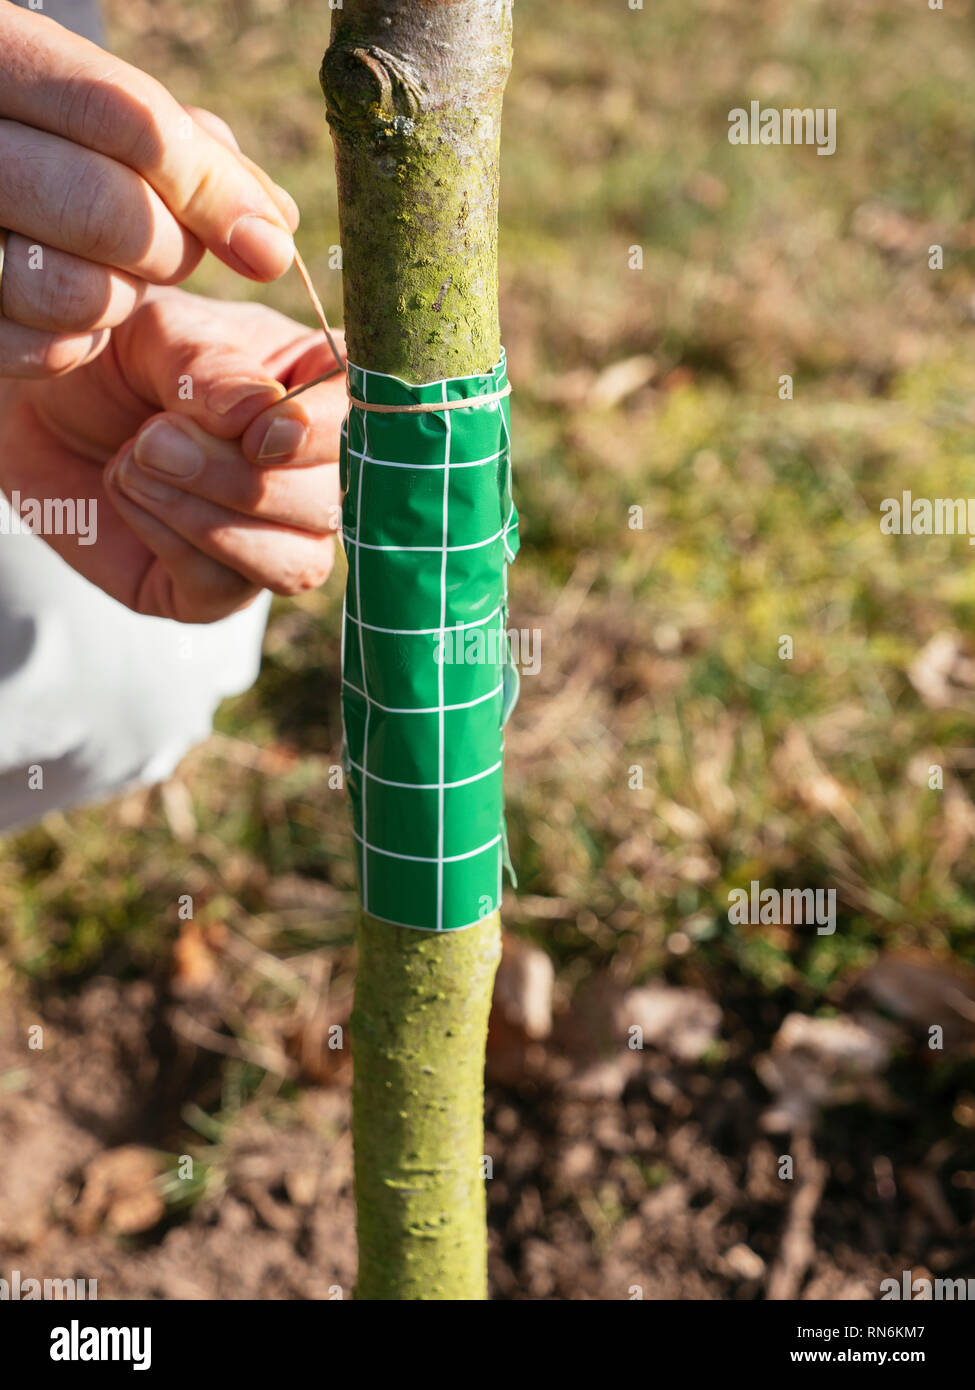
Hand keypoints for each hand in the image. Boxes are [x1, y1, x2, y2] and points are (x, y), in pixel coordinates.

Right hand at [0, 1, 297, 376]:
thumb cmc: (47, 132)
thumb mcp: (105, 108)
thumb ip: (193, 150)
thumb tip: (277, 224)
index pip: (127, 121)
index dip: (213, 190)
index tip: (268, 243)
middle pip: (106, 211)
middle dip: (172, 250)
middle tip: (178, 249)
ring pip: (73, 291)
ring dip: (122, 297)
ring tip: (111, 269)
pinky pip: (42, 349)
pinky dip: (78, 341)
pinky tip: (73, 304)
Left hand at [0, 289, 346, 621]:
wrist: (34, 409)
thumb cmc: (114, 358)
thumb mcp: (162, 333)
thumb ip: (214, 367)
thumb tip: (262, 421)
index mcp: (322, 396)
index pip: (366, 430)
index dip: (320, 442)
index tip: (259, 434)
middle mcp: (312, 477)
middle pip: (331, 508)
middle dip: (242, 480)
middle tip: (155, 438)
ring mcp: (271, 540)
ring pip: (296, 564)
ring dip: (211, 518)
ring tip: (137, 461)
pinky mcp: (215, 591)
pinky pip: (224, 588)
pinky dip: (169, 538)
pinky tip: (127, 491)